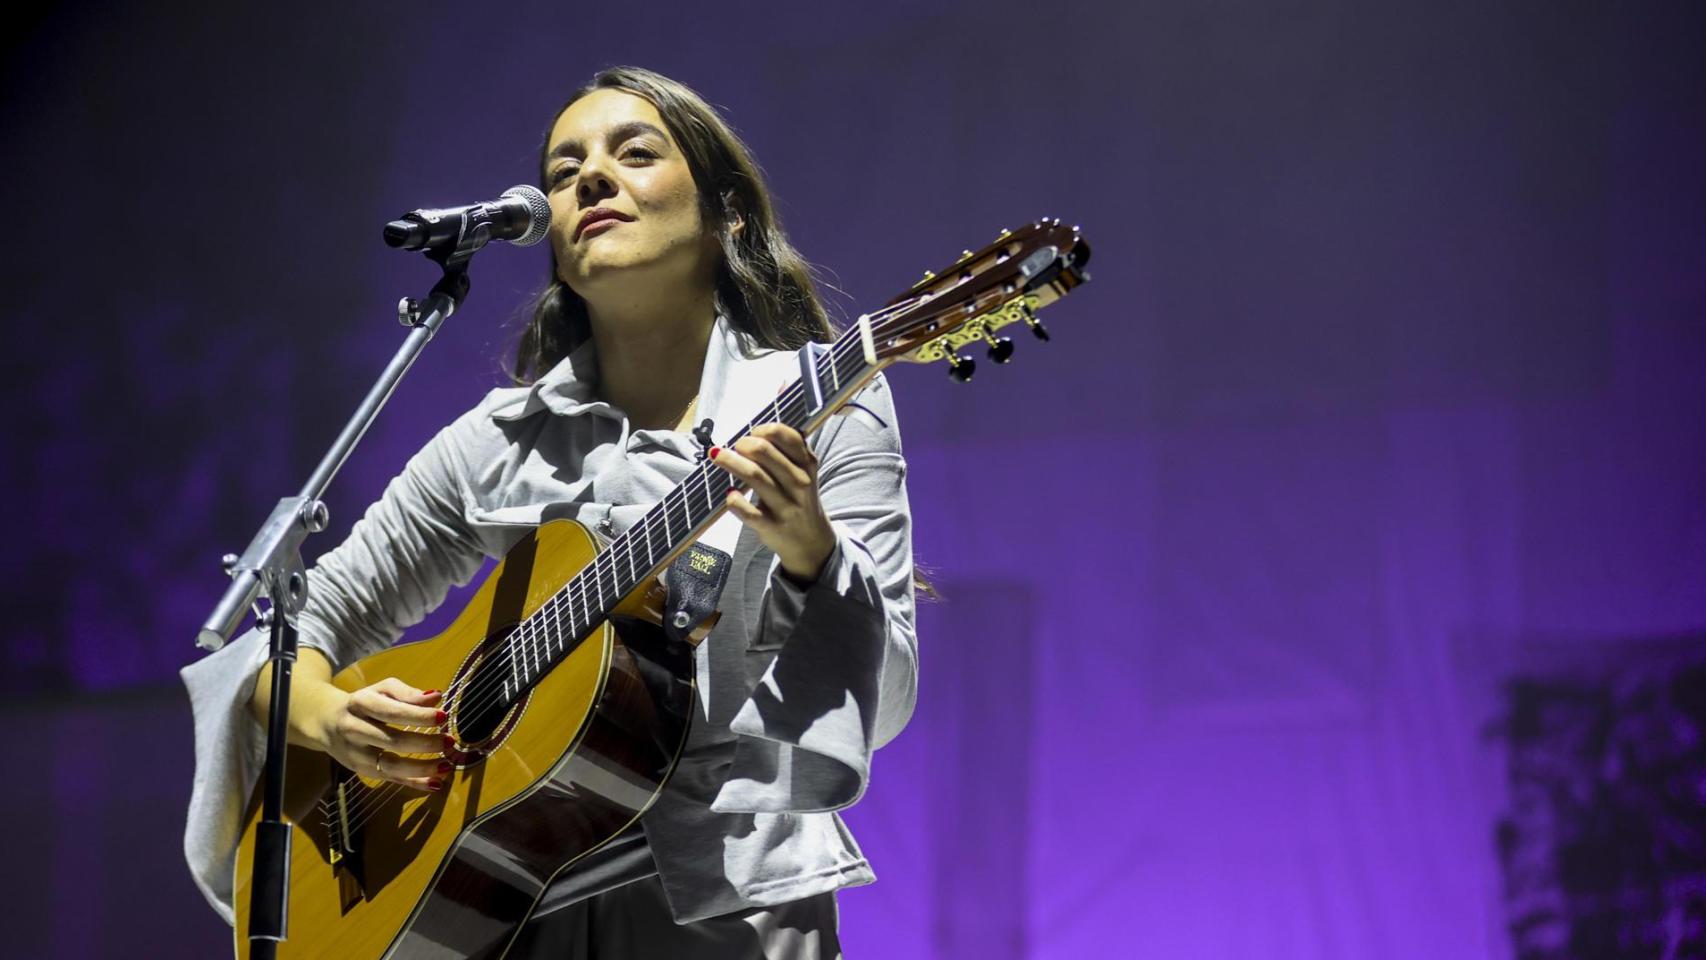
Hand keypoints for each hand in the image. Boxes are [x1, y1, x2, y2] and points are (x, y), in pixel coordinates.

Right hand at [313, 679, 449, 791]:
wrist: (324, 722)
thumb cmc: (362, 704)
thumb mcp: (381, 690)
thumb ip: (408, 693)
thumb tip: (435, 697)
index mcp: (361, 704)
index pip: (392, 712)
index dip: (418, 715)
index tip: (443, 716)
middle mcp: (355, 730)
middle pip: (392, 741)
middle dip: (424, 743)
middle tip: (449, 741)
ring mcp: (356, 754)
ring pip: (390, 766)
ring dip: (421, 768)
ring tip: (446, 765)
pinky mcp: (361, 770)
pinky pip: (390, 779)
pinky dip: (413, 783)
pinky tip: (434, 783)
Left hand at [708, 423, 835, 583]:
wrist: (811, 541)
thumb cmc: (800, 499)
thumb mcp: (804, 472)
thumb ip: (788, 450)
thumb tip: (758, 428)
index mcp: (807, 464)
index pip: (786, 436)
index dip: (763, 429)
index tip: (752, 433)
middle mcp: (799, 482)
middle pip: (764, 452)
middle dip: (743, 444)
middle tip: (736, 446)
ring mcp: (785, 506)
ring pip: (754, 476)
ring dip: (731, 462)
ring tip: (717, 456)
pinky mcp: (771, 526)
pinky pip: (748, 512)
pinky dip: (735, 500)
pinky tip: (729, 493)